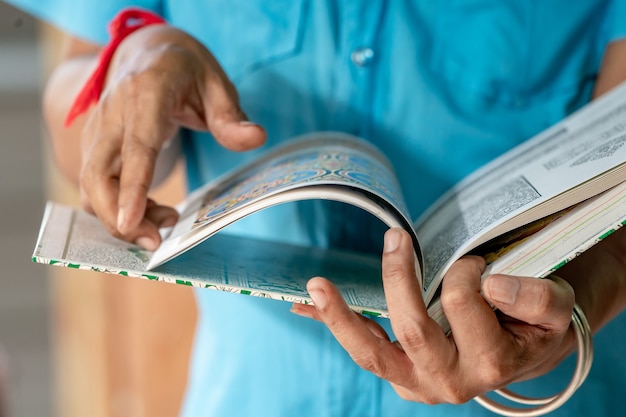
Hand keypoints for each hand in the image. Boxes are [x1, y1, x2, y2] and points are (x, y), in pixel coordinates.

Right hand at [79, 25, 265, 249]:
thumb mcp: (215, 82)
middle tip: (155, 243)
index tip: (130, 224)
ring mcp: (98, 129)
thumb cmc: (185, 69)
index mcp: (146, 92)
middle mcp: (113, 112)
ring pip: (93, 184)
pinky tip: (150, 213)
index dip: (132, 187)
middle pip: (98, 174)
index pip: (136, 146)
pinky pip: (96, 185)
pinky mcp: (95, 145)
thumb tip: (257, 138)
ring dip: (120, 216)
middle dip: (118, 216)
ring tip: (165, 222)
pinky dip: (117, 207)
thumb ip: (231, 116)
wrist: (146, 52)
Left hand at [291, 228, 575, 403]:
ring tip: (317, 285)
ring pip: (371, 353)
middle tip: (395, 238)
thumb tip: (492, 284)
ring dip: (341, 316)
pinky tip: (306, 304)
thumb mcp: (555, 309)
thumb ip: (537, 298)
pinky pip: (363, 349)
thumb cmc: (535, 325)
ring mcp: (417, 383)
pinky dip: (335, 324)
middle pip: (411, 329)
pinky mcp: (398, 374)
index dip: (465, 268)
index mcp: (491, 362)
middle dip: (399, 277)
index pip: (463, 300)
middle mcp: (449, 381)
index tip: (475, 259)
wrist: (523, 353)